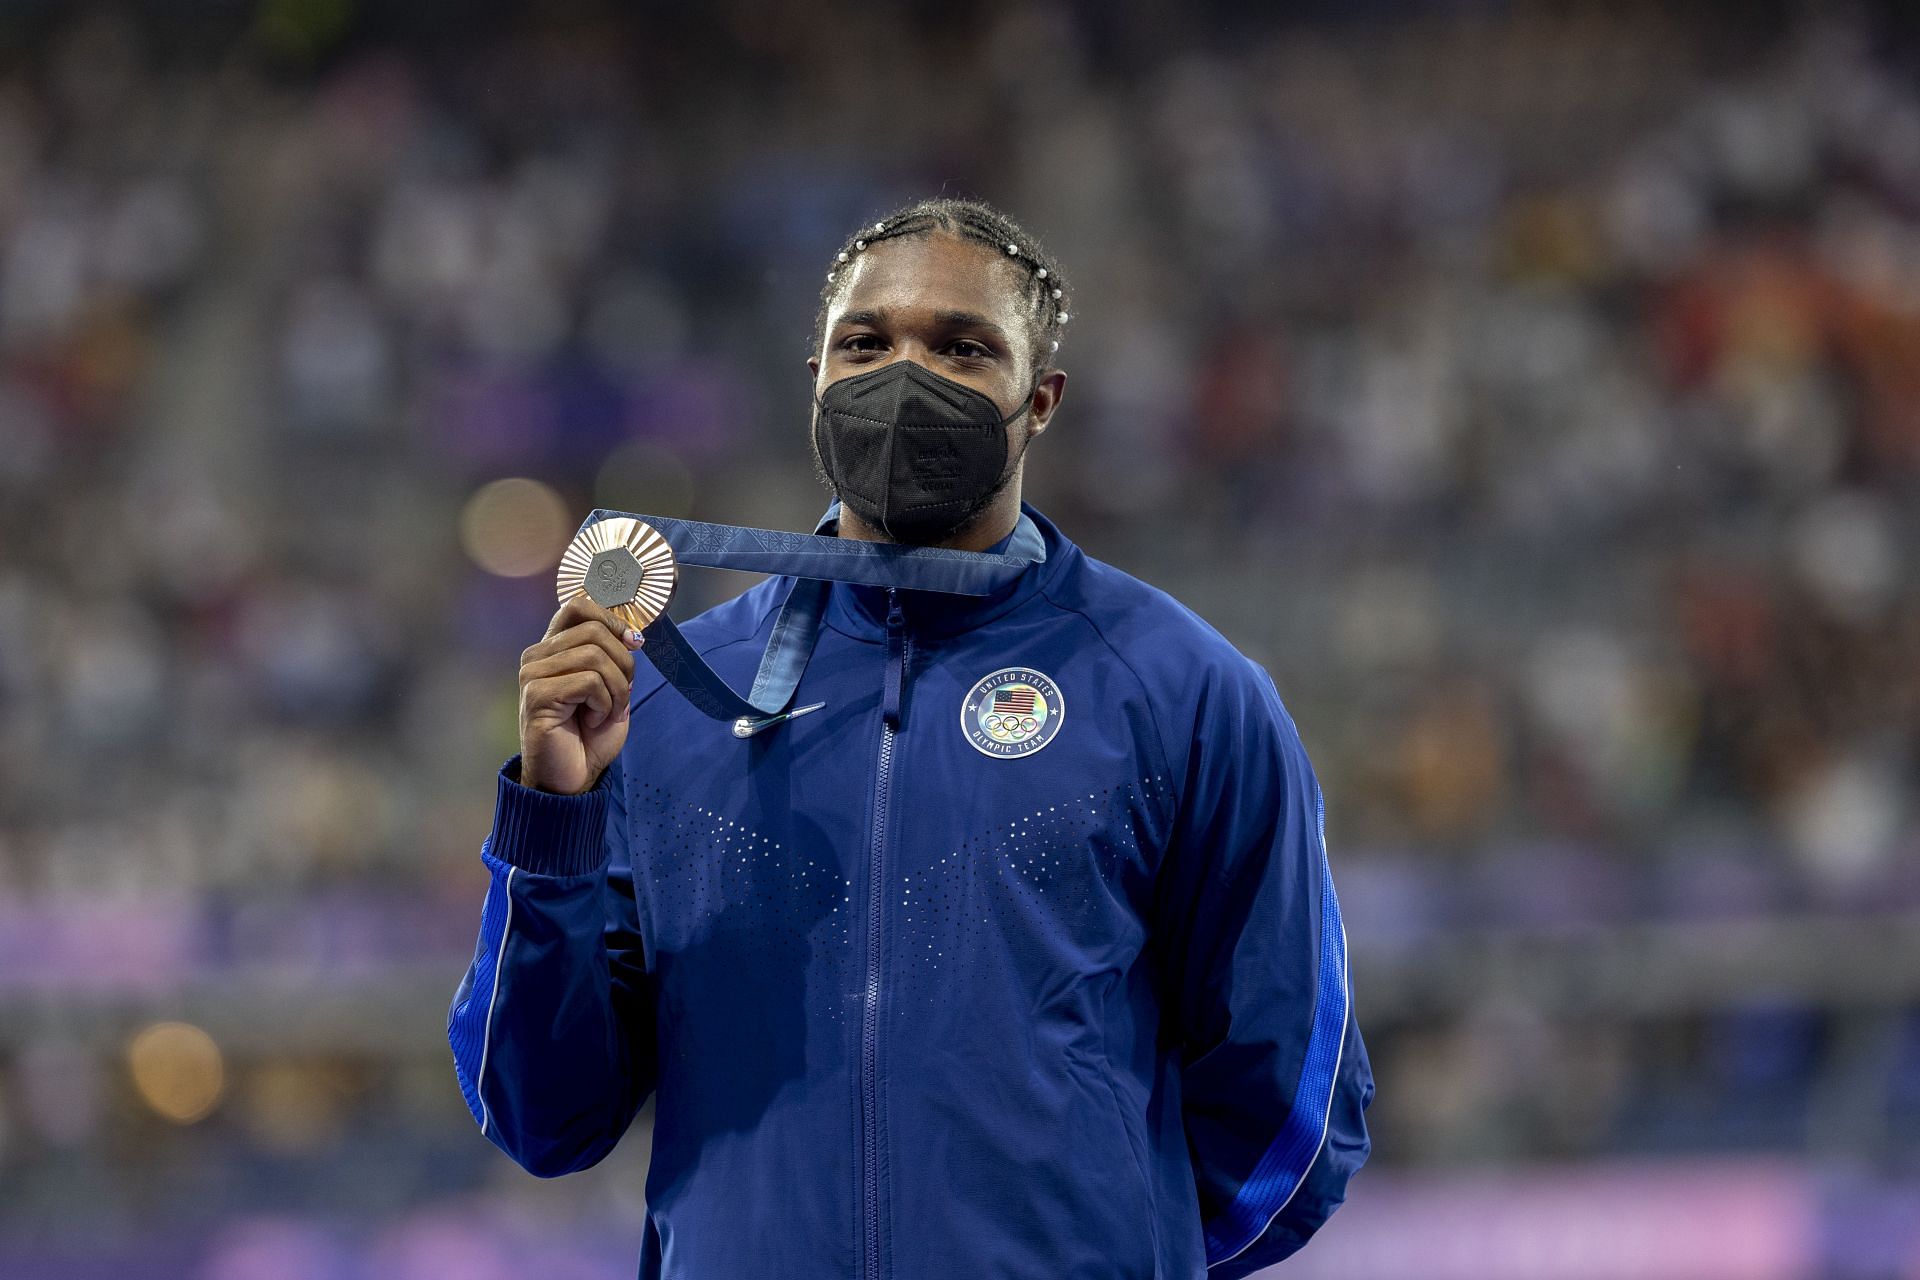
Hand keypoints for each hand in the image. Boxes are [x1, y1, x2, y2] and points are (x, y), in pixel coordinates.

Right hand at [517, 594, 643, 794]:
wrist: (571, 779)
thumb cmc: (589, 736)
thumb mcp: (611, 689)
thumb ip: (614, 658)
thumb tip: (632, 636)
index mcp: (553, 648)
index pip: (578, 606)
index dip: (613, 619)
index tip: (634, 644)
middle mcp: (537, 655)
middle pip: (595, 631)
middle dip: (623, 663)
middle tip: (622, 694)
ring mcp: (533, 674)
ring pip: (595, 656)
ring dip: (616, 689)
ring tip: (607, 712)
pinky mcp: (537, 695)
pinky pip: (589, 681)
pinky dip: (605, 703)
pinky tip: (593, 721)